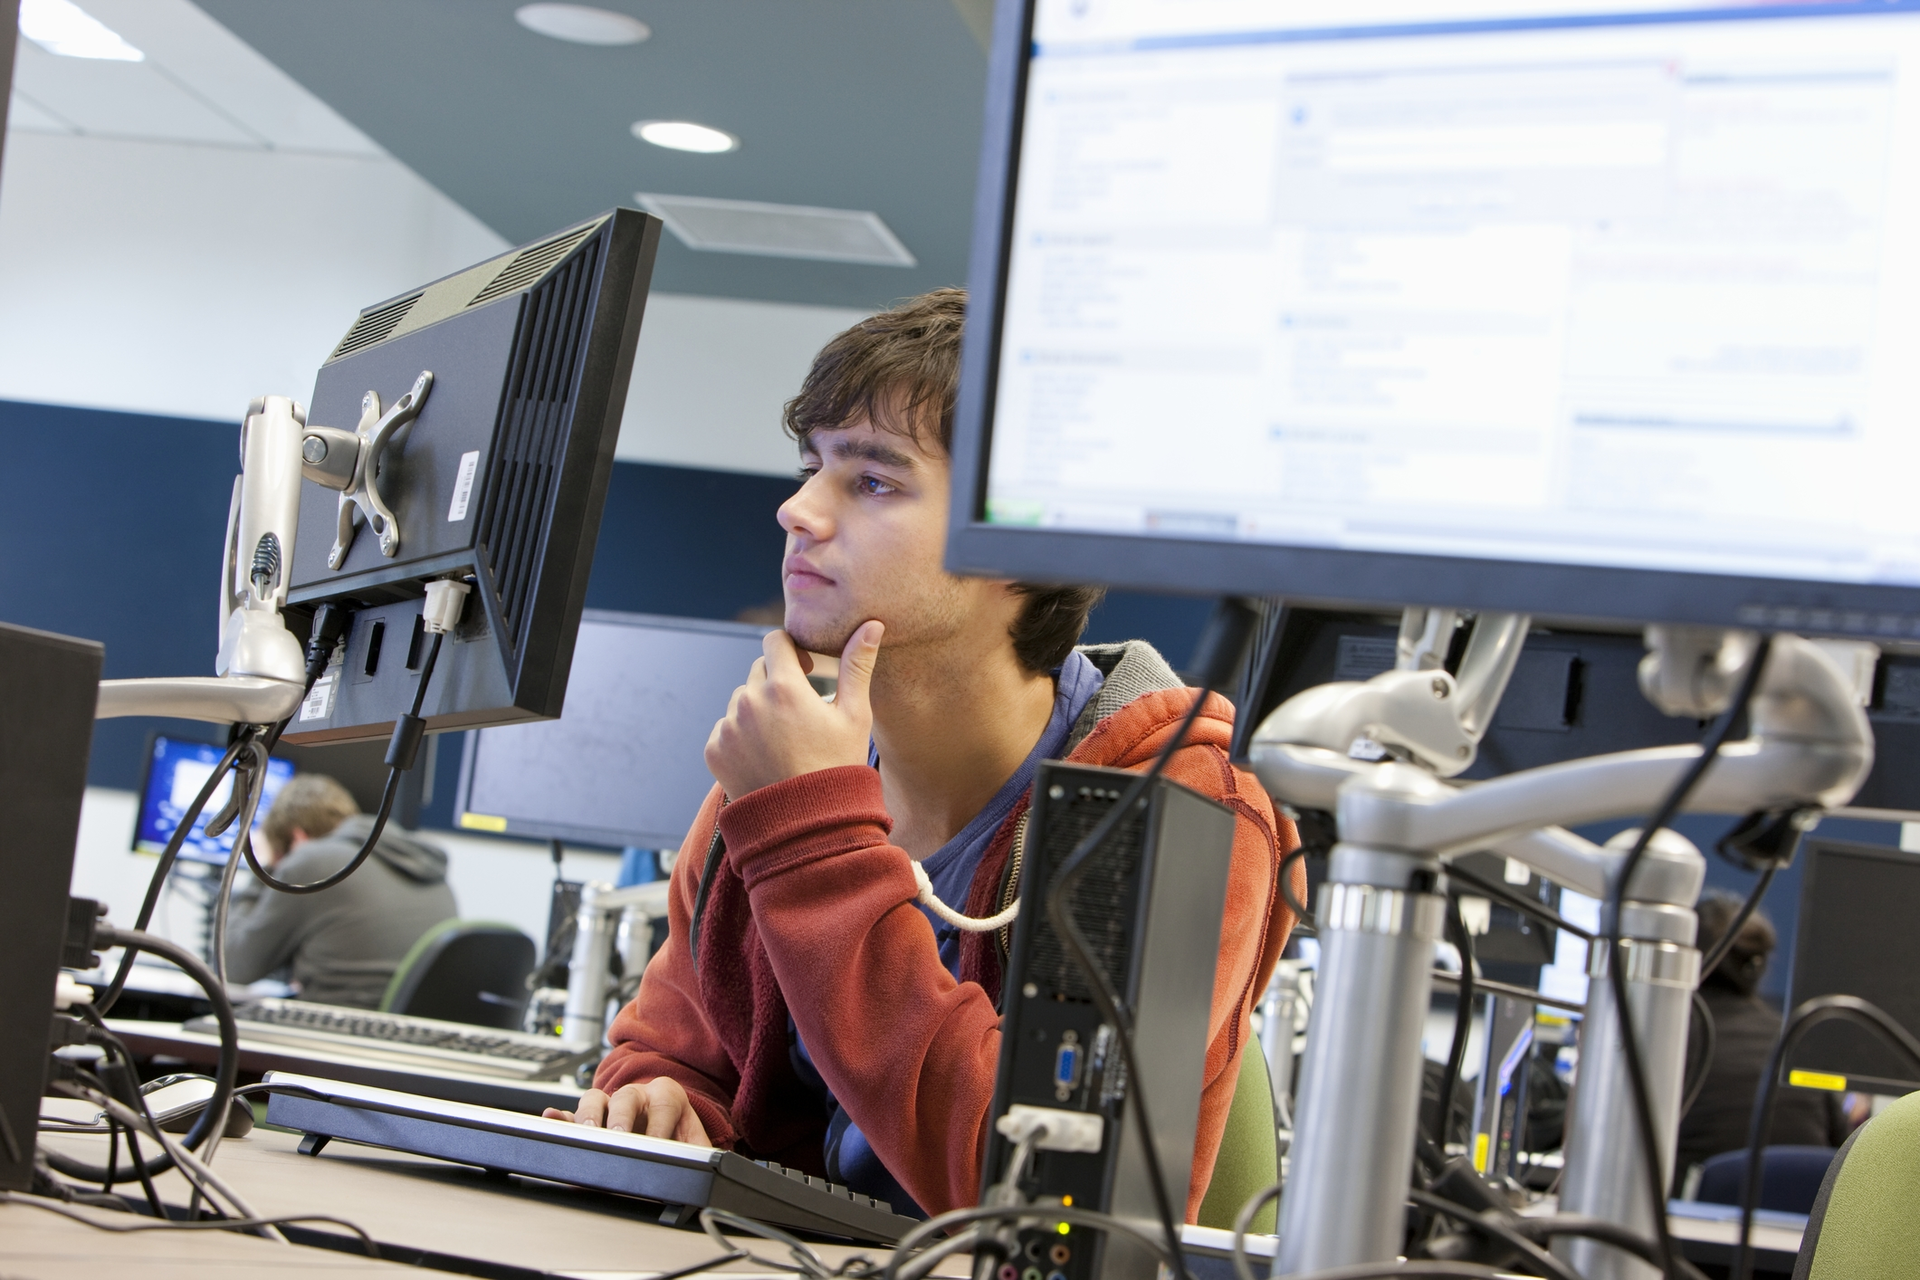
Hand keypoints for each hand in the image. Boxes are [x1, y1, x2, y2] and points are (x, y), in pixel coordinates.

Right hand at [541, 1078, 711, 1144]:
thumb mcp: (695, 1144)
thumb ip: (703, 1155)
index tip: (656, 1146)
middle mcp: (637, 1095)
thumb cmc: (678, 1135)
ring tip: (588, 1134)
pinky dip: (561, 1119)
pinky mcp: (589, 1118)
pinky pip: (570, 1114)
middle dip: (621, 1118)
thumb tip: (712, 1166)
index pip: (664, 1106)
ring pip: (595, 1099)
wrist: (663, 1129)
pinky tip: (552, 1121)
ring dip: (589, 1117)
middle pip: (626, 1098)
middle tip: (618, 1137)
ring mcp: (610, 1104)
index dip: (659, 1127)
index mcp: (666, 1096)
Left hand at [704, 622, 882, 798]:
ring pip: (741, 701)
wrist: (807, 825)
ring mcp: (728, 726)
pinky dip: (742, 737)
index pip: (775, 641)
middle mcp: (749, 701)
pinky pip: (726, 729)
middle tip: (800, 714)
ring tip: (784, 741)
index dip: (791, 650)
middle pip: (758, 671)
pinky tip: (766, 757)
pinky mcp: (714, 750)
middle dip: (777, 683)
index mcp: (784, 686)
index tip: (806, 669)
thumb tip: (872, 625)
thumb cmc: (838, 768)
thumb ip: (857, 665)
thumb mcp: (855, 716)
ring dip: (758, 710)